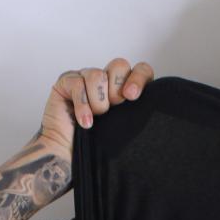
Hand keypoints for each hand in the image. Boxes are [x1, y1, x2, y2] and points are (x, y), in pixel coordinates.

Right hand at [38, 58, 154, 159]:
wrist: (71, 155)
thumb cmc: (97, 143)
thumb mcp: (124, 127)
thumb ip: (136, 111)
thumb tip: (152, 103)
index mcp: (123, 87)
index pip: (140, 69)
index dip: (139, 78)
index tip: (132, 96)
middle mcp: (106, 79)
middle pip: (119, 65)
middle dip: (116, 91)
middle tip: (111, 110)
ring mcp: (85, 77)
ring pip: (97, 75)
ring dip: (98, 103)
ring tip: (95, 118)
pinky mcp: (66, 81)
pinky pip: (78, 84)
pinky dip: (82, 106)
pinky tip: (84, 122)